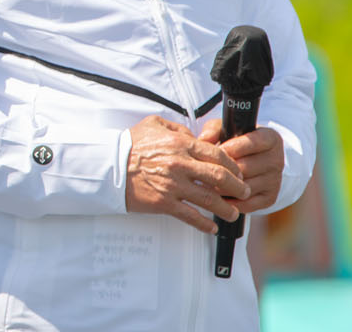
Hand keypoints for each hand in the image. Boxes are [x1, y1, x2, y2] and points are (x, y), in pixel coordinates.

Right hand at [125, 115, 249, 233]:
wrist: (108, 165)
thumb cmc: (129, 144)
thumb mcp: (153, 125)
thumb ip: (177, 129)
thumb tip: (194, 136)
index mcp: (180, 144)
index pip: (218, 155)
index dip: (233, 166)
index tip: (237, 173)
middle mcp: (180, 165)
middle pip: (221, 178)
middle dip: (238, 187)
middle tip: (243, 192)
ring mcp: (173, 185)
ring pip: (210, 200)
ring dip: (226, 208)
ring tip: (232, 213)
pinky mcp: (164, 203)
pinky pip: (191, 216)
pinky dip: (204, 224)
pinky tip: (211, 227)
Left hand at [202, 119, 284, 215]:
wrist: (254, 160)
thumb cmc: (235, 141)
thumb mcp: (225, 129)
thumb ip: (214, 130)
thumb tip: (202, 139)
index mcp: (270, 139)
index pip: (251, 143)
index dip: (229, 148)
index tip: (214, 151)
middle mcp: (277, 160)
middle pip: (245, 168)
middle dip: (222, 170)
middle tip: (203, 172)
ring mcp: (275, 181)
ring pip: (244, 187)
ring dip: (223, 188)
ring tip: (204, 185)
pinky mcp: (270, 198)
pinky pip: (247, 204)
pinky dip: (229, 203)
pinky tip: (215, 197)